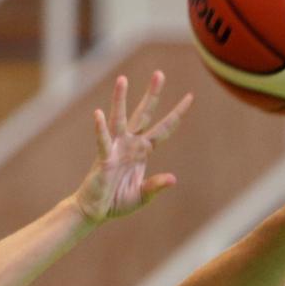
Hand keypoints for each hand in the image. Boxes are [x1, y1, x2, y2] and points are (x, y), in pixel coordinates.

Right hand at [73, 71, 192, 223]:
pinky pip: (103, 141)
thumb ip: (155, 186)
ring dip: (120, 100)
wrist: (95, 211)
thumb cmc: (117, 202)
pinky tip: (98, 114)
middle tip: (159, 74)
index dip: (176, 114)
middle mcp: (130, 144)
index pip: (164, 129)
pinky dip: (100, 129)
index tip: (190, 97)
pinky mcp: (103, 158)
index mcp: (143, 151)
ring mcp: (116, 148)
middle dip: (152, 95)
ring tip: (122, 79)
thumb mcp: (143, 196)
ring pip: (120, 119)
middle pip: (144, 115)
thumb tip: (173, 179)